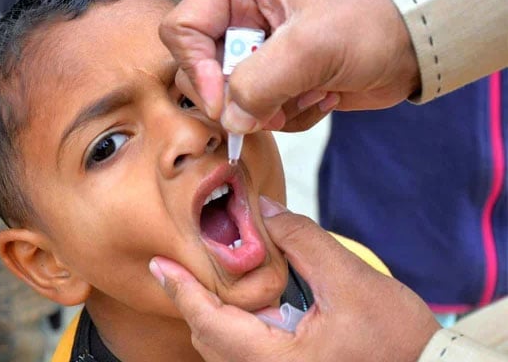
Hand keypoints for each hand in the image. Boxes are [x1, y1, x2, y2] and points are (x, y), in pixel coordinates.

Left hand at [149, 196, 439, 361]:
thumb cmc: (399, 341)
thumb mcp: (351, 282)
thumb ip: (303, 241)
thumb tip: (266, 212)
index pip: (211, 323)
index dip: (182, 290)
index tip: (161, 265)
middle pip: (210, 339)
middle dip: (193, 300)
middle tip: (178, 266)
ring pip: (223, 350)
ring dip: (211, 313)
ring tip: (204, 279)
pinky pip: (242, 355)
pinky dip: (232, 326)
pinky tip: (241, 304)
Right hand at [159, 0, 419, 132]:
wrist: (409, 49)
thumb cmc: (366, 28)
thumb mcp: (311, 47)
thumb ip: (260, 82)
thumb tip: (229, 119)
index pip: (182, 30)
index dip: (196, 68)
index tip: (225, 101)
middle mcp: (237, 19)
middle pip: (198, 71)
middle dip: (240, 96)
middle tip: (277, 103)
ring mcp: (253, 53)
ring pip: (228, 100)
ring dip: (271, 109)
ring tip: (311, 92)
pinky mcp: (271, 82)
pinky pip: (256, 113)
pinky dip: (288, 115)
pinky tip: (320, 95)